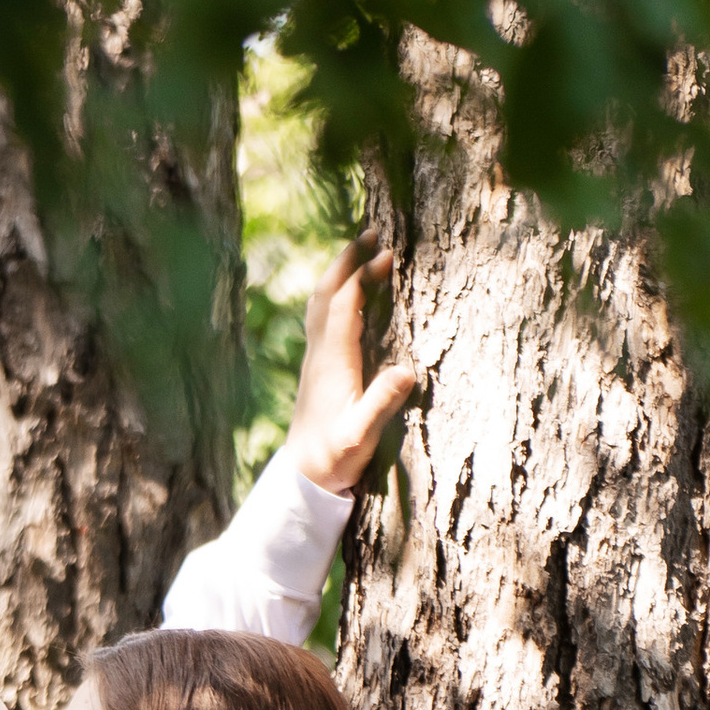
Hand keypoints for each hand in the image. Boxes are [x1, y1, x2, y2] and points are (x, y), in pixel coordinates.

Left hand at [287, 230, 423, 495]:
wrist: (303, 478)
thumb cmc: (334, 459)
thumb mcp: (360, 437)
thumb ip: (381, 404)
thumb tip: (407, 371)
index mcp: (332, 362)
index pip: (346, 304)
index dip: (364, 276)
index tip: (387, 252)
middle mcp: (319, 354)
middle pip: (326, 293)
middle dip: (347, 260)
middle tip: (371, 232)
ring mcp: (314, 359)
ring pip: (320, 302)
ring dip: (339, 272)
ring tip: (360, 250)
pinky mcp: (315, 367)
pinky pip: (322, 317)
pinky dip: (335, 294)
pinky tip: (348, 293)